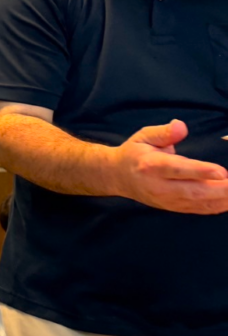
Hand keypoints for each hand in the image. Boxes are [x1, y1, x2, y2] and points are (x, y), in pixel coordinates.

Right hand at [111, 120, 227, 213]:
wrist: (117, 177)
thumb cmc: (134, 153)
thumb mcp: (143, 136)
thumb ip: (163, 132)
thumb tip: (181, 126)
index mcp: (151, 165)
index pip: (179, 169)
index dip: (201, 171)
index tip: (223, 172)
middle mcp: (159, 186)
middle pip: (194, 190)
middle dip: (221, 189)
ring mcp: (166, 200)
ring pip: (199, 202)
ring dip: (223, 199)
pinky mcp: (173, 207)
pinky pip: (199, 209)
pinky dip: (218, 206)